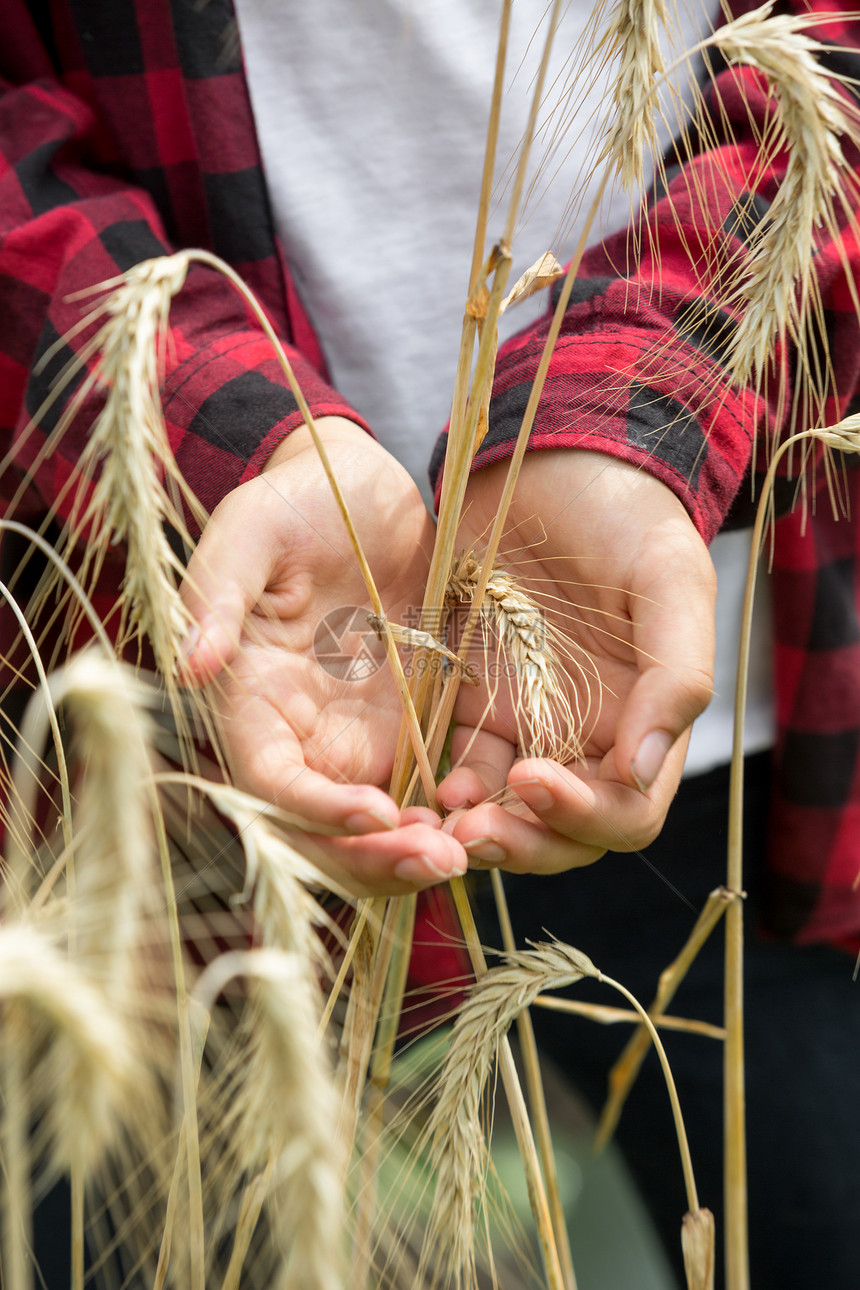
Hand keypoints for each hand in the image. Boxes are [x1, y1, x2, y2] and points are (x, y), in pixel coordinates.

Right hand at [179, 417, 466, 894]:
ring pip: (381, 826)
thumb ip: (218, 594)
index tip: (377, 812)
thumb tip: (189, 664)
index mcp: (251, 702)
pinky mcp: (412, 726)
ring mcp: (360, 738)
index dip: (317, 812)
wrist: (359, 489)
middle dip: (376, 858)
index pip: (271, 784)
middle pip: (326, 832)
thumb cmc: (291, 502)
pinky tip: (496, 812)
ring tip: (472, 850)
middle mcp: (303, 737)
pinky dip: (455, 813)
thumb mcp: (249, 532)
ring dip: (418, 850)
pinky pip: (430, 789)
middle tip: (440, 859)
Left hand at [437, 449, 715, 872]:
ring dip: (475, 827)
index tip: (534, 777)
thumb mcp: (668, 577)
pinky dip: (439, 786)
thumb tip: (643, 771)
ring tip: (438, 816)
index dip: (585, 815)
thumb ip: (675, 674)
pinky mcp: (466, 701)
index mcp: (643, 723)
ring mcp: (521, 725)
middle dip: (523, 843)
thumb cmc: (624, 514)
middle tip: (474, 830)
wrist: (552, 461)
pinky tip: (420, 779)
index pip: (626, 813)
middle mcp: (583, 739)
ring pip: (503, 813)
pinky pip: (453, 765)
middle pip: (561, 835)